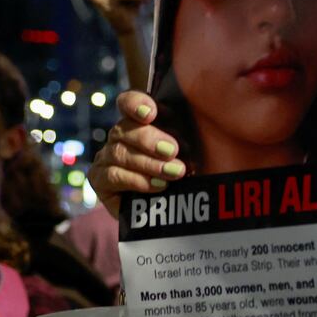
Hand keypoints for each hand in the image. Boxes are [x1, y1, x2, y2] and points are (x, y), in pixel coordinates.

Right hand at [89, 92, 186, 218]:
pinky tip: (157, 186)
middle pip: (125, 128)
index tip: (151, 114)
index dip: (136, 104)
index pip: (129, 102)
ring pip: (120, 153)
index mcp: (142, 122)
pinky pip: (113, 175)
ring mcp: (108, 157)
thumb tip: (217, 117)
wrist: (172, 214)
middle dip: (149, 139)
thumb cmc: (189, 176)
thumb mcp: (196, 154)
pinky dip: (137, 180)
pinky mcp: (100, 179)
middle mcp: (121, 136)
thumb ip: (197, 136)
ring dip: (148, 164)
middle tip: (172, 151)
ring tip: (174, 173)